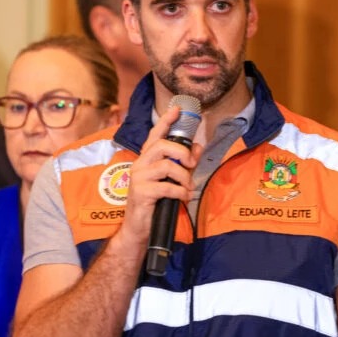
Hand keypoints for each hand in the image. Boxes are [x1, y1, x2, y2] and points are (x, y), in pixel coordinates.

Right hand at [118, 106, 200, 243]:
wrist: (140, 227)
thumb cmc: (156, 201)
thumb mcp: (173, 179)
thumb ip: (185, 163)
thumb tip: (198, 146)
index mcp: (147, 159)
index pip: (155, 134)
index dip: (166, 120)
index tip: (178, 109)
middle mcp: (140, 164)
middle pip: (162, 145)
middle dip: (182, 153)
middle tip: (191, 165)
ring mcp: (139, 177)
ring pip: (167, 166)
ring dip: (184, 177)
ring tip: (188, 187)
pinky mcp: (141, 192)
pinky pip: (167, 186)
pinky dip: (181, 192)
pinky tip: (184, 197)